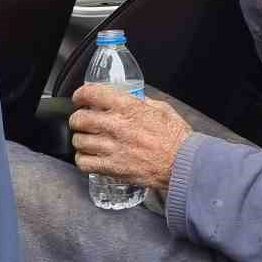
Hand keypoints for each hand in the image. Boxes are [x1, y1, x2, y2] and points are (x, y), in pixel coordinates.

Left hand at [70, 85, 191, 192]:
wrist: (183, 164)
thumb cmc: (177, 138)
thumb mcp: (163, 109)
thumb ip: (144, 102)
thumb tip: (134, 99)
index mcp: (128, 107)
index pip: (91, 93)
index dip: (80, 94)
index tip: (80, 98)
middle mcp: (116, 126)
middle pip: (79, 119)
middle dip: (77, 118)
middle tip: (81, 120)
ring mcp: (112, 148)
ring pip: (79, 141)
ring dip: (80, 139)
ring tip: (87, 140)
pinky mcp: (112, 168)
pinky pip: (84, 163)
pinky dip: (83, 159)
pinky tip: (89, 157)